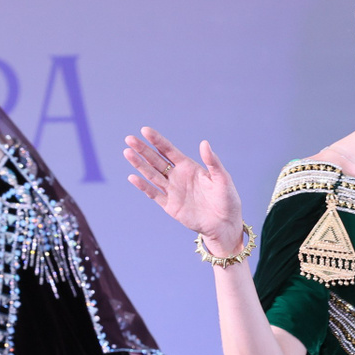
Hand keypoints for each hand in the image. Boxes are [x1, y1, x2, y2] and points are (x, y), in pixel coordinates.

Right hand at [123, 128, 244, 257]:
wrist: (224, 224)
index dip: (157, 140)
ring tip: (127, 153)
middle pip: (156, 160)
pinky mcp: (170, 206)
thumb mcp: (222, 178)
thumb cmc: (227, 199)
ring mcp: (172, 191)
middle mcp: (177, 176)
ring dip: (139, 164)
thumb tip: (204, 143)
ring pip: (152, 174)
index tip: (145, 130)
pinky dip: (143, 186)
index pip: (169, 150)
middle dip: (143, 150)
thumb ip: (212, 161)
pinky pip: (154, 194)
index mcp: (188, 167)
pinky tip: (133, 177)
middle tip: (129, 139)